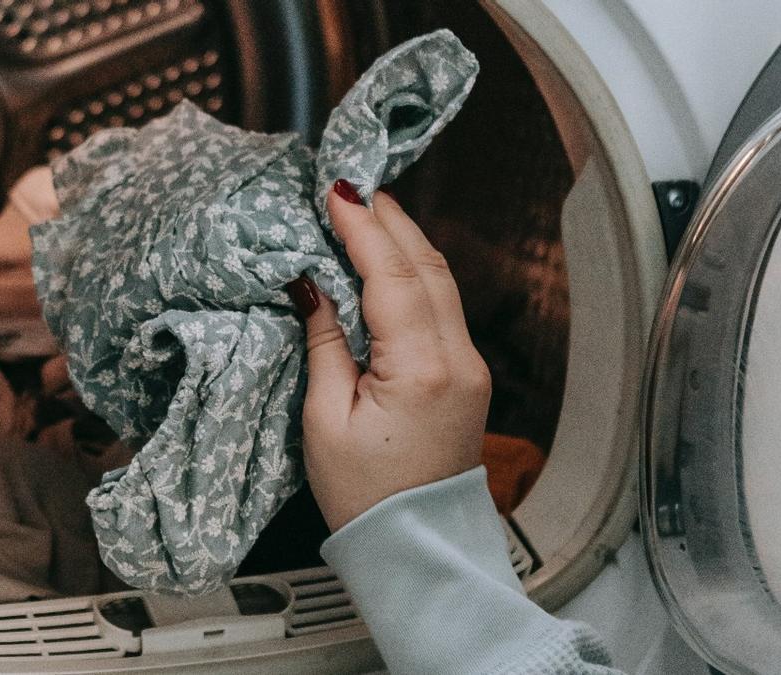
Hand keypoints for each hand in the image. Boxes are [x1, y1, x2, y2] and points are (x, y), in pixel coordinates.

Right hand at [289, 182, 490, 531]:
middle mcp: (457, 360)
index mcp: (420, 371)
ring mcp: (469, 366)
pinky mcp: (467, 374)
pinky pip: (443, 305)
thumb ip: (323, 343)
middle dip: (389, 219)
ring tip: (367, 211)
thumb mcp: (325, 420)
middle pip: (427, 266)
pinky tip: (388, 259)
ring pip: (441, 280)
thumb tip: (311, 284)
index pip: (392, 276)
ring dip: (404, 240)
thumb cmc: (365, 496)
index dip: (363, 227)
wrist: (416, 545)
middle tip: (351, 186)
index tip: (335, 191)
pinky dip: (414, 272)